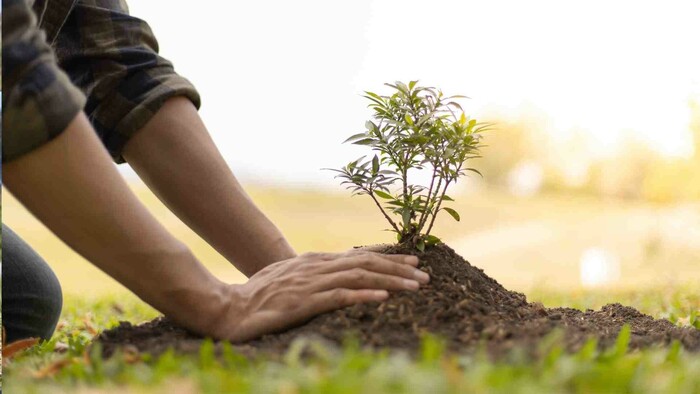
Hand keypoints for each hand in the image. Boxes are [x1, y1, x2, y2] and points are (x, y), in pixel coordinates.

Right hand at [210, 250, 429, 341]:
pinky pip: (338, 297)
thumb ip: (313, 275)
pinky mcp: (303, 303)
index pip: (359, 257)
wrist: (228, 308)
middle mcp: (316, 267)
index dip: (388, 259)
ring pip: (359, 276)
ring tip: (416, 286)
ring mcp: (310, 284)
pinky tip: (383, 297)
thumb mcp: (289, 278)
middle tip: (425, 275)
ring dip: (391, 280)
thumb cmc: (258, 296)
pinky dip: (362, 295)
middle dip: (398, 268)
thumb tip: (337, 275)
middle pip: (365, 263)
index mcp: (315, 262)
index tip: (413, 262)